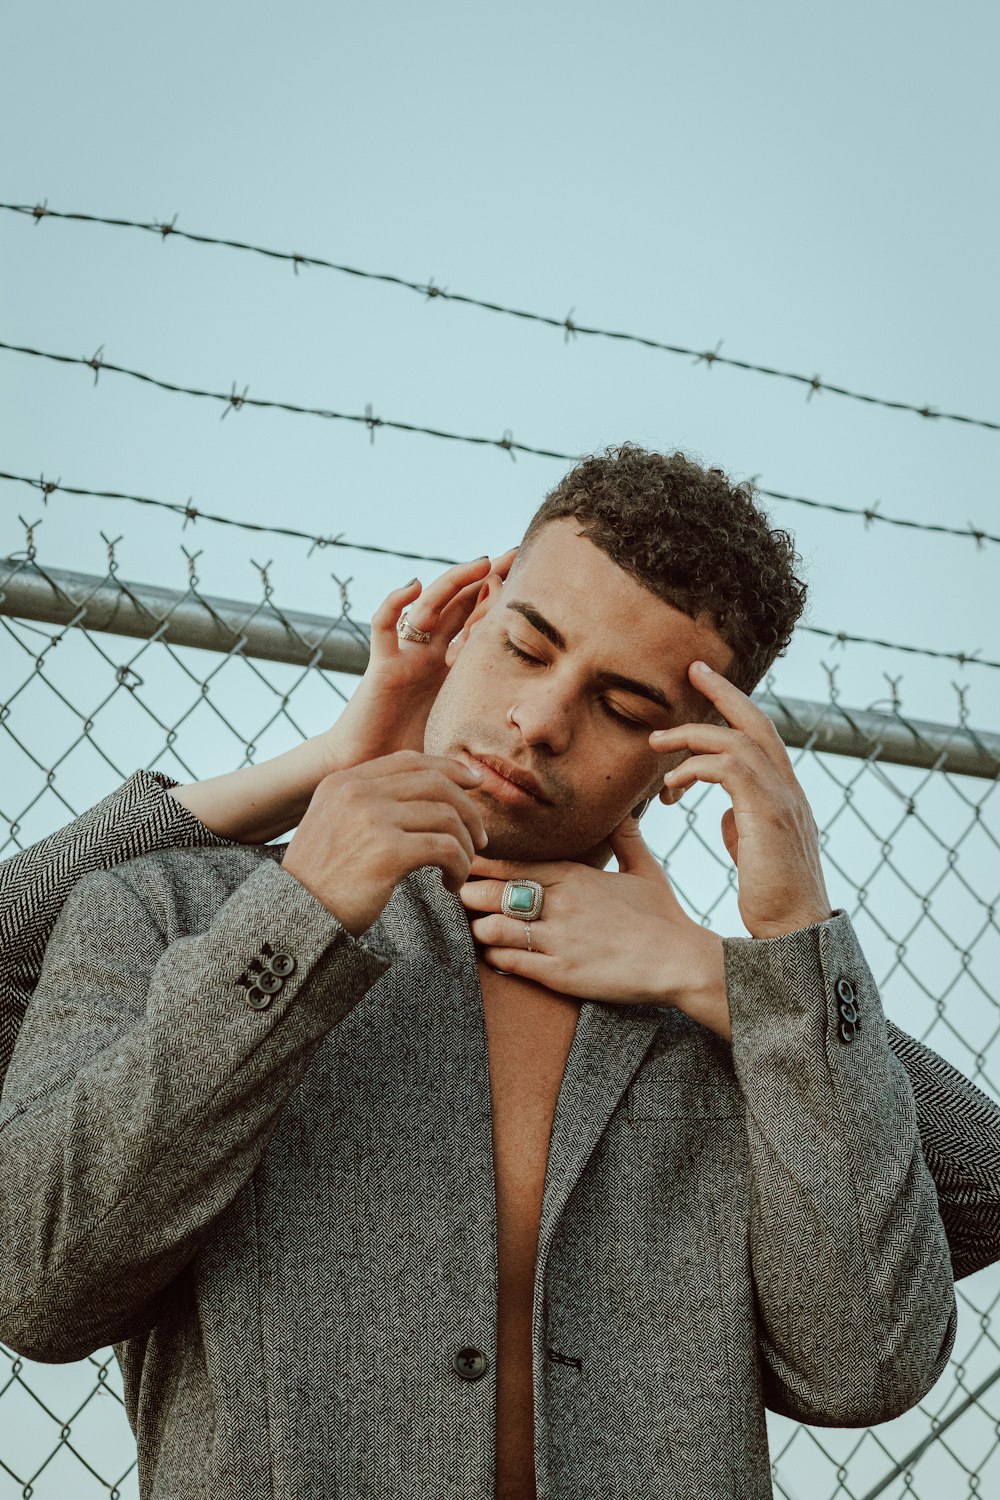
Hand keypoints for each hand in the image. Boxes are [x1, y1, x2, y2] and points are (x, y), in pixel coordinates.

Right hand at [283, 752, 487, 935]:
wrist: (295, 917)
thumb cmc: (320, 879)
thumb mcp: (334, 824)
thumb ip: (368, 802)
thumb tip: (427, 793)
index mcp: (344, 781)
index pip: (410, 760)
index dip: (449, 769)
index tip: (475, 783)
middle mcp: (357, 792)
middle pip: (436, 784)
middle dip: (468, 810)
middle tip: (480, 840)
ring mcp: (371, 818)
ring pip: (447, 817)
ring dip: (465, 847)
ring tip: (460, 869)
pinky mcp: (387, 851)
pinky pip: (446, 849)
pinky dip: (459, 867)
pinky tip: (450, 884)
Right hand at [316, 550, 517, 774]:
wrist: (370, 770)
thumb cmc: (411, 754)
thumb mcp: (460, 728)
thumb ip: (485, 718)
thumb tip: (534, 727)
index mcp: (448, 665)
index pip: (477, 621)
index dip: (499, 599)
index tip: (530, 577)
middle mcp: (428, 653)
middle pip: (458, 603)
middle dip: (486, 578)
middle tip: (514, 553)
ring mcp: (405, 655)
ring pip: (428, 607)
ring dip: (454, 582)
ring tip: (482, 563)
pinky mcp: (382, 667)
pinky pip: (383, 627)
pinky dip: (394, 603)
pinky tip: (412, 585)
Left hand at [459, 817, 730, 1037]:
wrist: (681, 962)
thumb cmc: (664, 917)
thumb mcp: (645, 870)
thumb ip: (626, 838)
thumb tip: (624, 811)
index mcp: (575, 876)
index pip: (511, 865)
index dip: (482, 866)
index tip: (465, 866)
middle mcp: (560, 904)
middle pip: (491, 893)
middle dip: (469, 895)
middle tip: (460, 898)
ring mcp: (558, 940)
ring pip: (492, 927)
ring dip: (479, 928)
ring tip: (478, 929)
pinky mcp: (560, 974)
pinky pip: (509, 962)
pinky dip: (495, 956)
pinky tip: (495, 953)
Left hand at [649, 661, 831, 938]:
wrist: (795, 936)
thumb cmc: (774, 903)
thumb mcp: (756, 855)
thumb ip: (743, 827)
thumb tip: (726, 815)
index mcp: (785, 796)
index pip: (762, 738)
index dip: (735, 710)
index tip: (706, 690)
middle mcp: (789, 789)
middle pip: (758, 721)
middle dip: (725, 691)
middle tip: (693, 670)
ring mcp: (782, 799)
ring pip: (738, 740)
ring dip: (693, 736)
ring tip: (657, 743)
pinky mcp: (767, 813)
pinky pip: (728, 768)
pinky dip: (695, 767)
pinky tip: (671, 786)